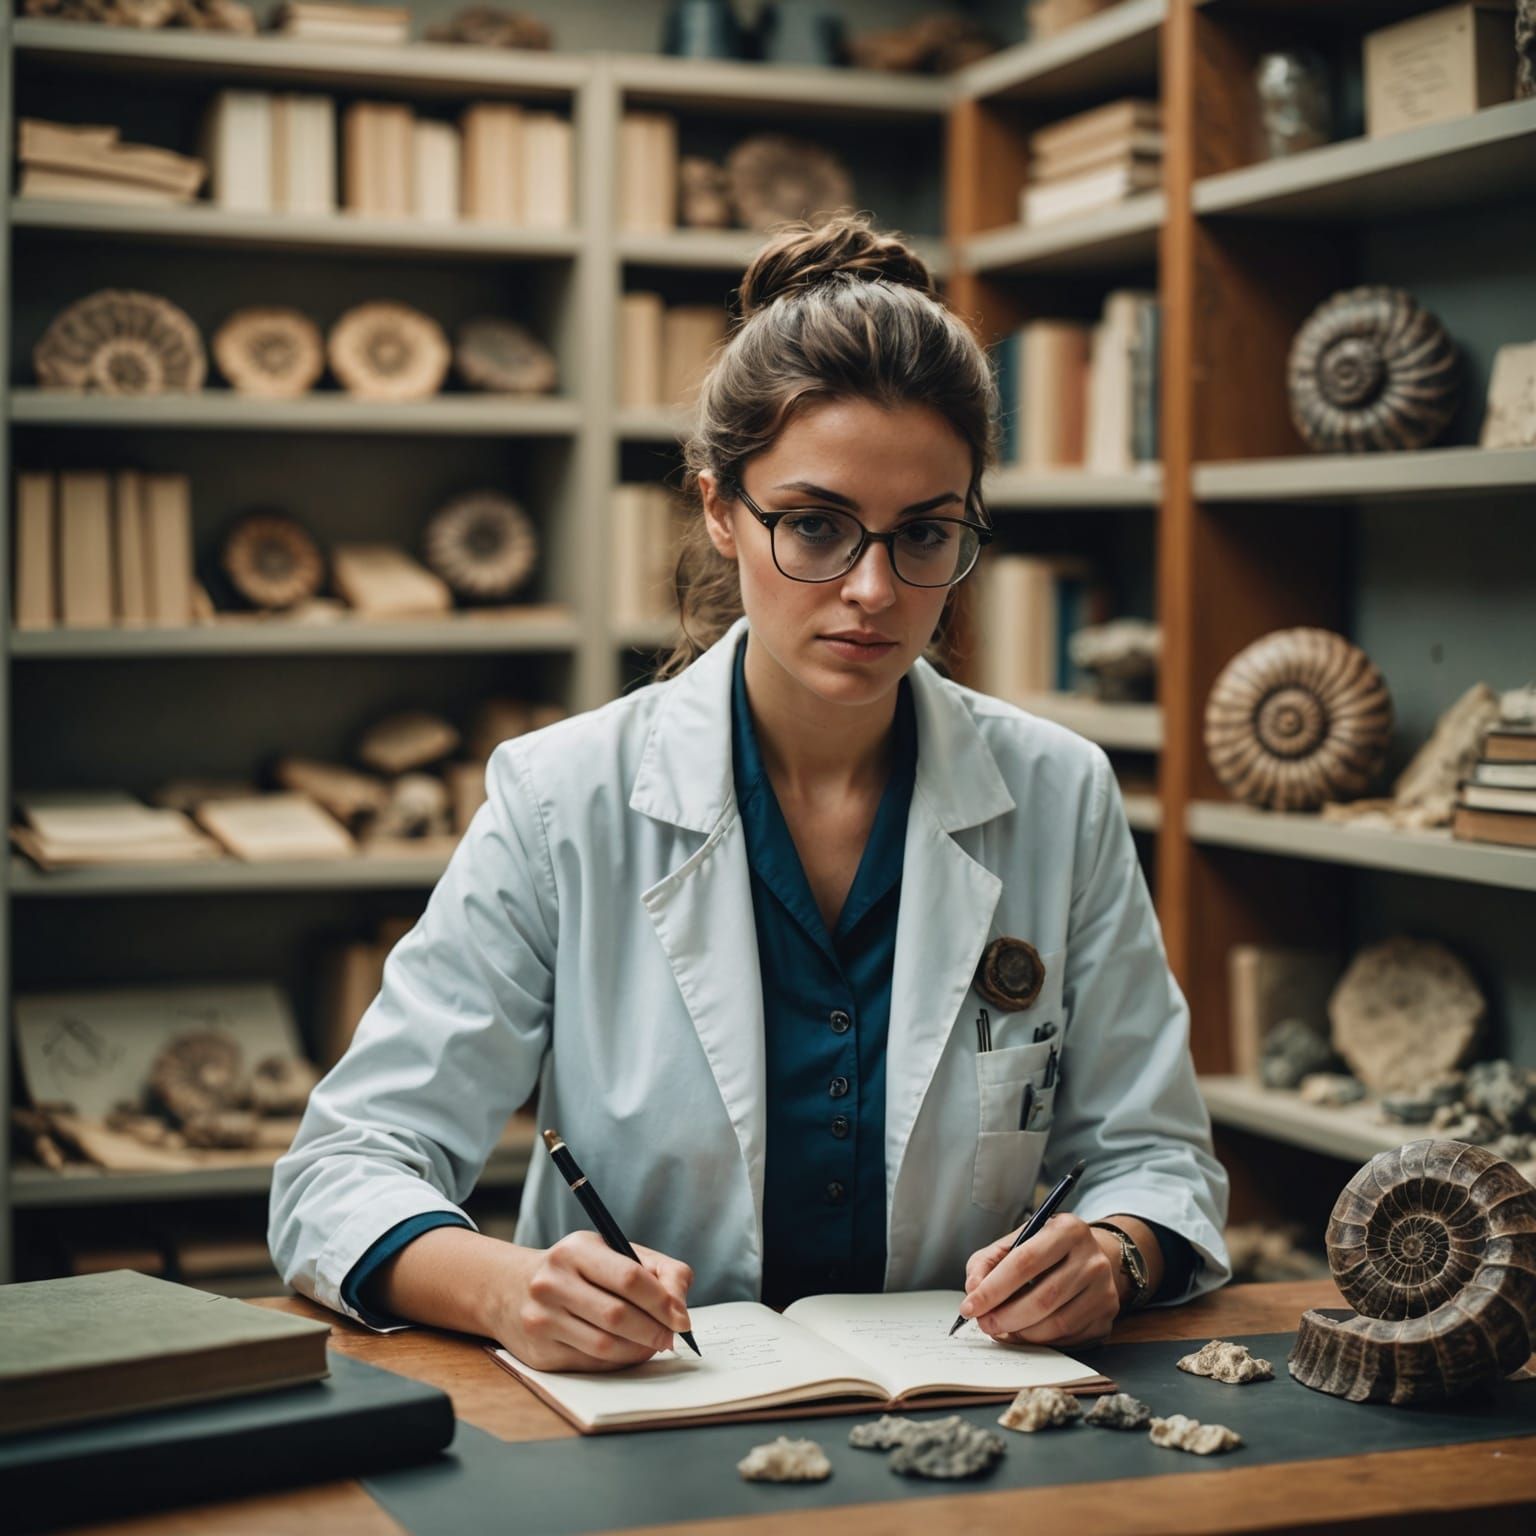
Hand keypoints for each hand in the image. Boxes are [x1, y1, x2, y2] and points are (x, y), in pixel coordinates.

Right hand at [492, 1231, 694, 1371]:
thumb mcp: (612, 1252)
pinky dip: (618, 1362)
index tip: (682, 1318)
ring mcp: (542, 1319)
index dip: (662, 1301)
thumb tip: (680, 1307)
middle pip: (618, 1315)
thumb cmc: (577, 1269)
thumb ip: (657, 1270)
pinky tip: (627, 1352)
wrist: (510, 1289)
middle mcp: (553, 1283)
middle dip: (654, 1330)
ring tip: (653, 1345)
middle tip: (671, 1337)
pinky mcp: (539, 1353)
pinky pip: (591, 1364)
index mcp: (576, 1250)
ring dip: (639, 1350)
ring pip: (605, 1345)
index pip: (629, 1277)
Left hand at [959, 1213, 1122, 1347]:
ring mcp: (1104, 1290)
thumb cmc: (1045, 1251)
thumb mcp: (1015, 1242)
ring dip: (1022, 1333)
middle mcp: (1092, 1259)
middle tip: (984, 1324)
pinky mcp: (1107, 1317)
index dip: (993, 1288)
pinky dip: (1040, 1340)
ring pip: (1057, 1323)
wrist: (1089, 1258)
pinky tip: (1024, 1333)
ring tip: (1001, 1329)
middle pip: (1043, 1297)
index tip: (970, 1306)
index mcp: (1067, 1229)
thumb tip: (973, 1289)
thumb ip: (987, 1262)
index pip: (1025, 1261)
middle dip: (1006, 1316)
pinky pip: (1069, 1337)